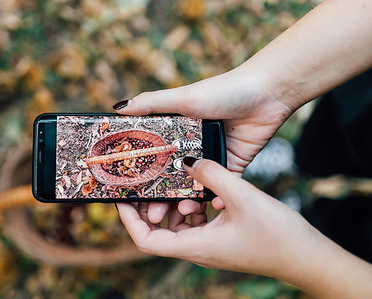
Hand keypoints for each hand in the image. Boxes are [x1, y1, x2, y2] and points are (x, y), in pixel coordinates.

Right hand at [113, 66, 293, 221]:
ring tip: (181, 214)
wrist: (267, 93)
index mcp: (176, 130)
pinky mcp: (232, 165)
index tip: (132, 194)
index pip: (154, 157)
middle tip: (154, 215)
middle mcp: (191, 145)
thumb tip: (118, 109)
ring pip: (194, 186)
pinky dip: (214, 199)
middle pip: (172, 177)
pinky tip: (208, 209)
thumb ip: (151, 103)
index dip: (143, 176)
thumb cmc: (223, 90)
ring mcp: (211, 157)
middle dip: (162, 197)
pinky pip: (220, 187)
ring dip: (186, 202)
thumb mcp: (183, 97)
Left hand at [117, 158, 315, 273]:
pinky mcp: (222, 238)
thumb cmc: (278, 235)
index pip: (146, 239)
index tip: (123, 197)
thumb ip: (211, 174)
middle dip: (151, 207)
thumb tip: (187, 161)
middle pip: (159, 230)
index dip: (129, 219)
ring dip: (175, 203)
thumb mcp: (241, 196)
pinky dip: (195, 205)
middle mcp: (198, 249)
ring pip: (179, 224)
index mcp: (196, 246)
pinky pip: (198, 222)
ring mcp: (210, 245)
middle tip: (149, 182)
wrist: (306, 256)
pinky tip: (205, 189)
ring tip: (179, 181)